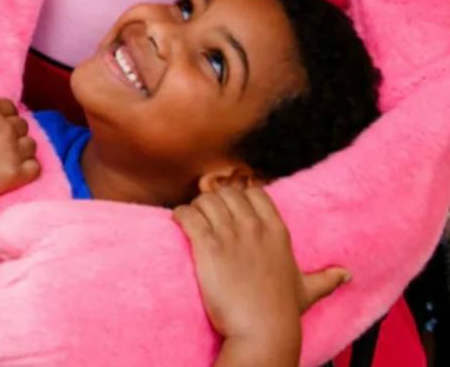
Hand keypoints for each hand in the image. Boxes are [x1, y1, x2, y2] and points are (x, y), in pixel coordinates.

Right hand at [0, 60, 38, 215]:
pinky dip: (29, 170)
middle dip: (12, 135)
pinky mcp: (14, 175)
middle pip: (22, 126)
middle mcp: (3, 126)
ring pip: (31, 146)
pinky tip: (13, 173)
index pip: (10, 108)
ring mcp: (10, 151)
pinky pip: (36, 168)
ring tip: (2, 160)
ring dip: (21, 152)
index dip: (1, 119)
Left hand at [174, 184, 347, 356]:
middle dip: (214, 201)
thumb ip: (326, 278)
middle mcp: (254, 228)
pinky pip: (187, 215)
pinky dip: (180, 215)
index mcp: (276, 232)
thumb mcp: (307, 290)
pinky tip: (178, 223)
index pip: (254, 192)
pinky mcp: (207, 246)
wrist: (262, 332)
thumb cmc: (282, 313)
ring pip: (204, 200)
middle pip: (226, 193)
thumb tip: (346, 274)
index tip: (230, 209)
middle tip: (207, 218)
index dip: (239, 197)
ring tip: (192, 222)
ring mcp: (230, 235)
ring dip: (195, 208)